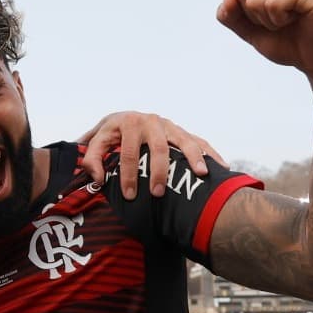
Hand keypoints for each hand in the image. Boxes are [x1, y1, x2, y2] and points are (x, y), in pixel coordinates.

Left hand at [77, 112, 224, 200]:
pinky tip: (221, 166)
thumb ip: (90, 159)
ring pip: (183, 140)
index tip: (129, 195)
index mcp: (128, 123)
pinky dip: (210, 153)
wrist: (124, 117)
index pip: (128, 152)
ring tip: (200, 175)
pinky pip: (198, 141)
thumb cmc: (109, 135)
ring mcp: (168, 125)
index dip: (128, 174)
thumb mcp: (95, 142)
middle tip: (158, 193)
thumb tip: (98, 179)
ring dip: (193, 157)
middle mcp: (150, 121)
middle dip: (159, 171)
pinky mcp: (180, 131)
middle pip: (158, 147)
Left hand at [216, 0, 312, 84]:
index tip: (272, 16)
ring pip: (254, 0)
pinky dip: (279, 21)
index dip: (246, 10)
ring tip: (293, 21)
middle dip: (255, 15)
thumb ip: (231, 15)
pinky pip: (272, 5)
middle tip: (283, 21)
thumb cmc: (290, 42)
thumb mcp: (251, 29)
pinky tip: (300, 19)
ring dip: (269, 20)